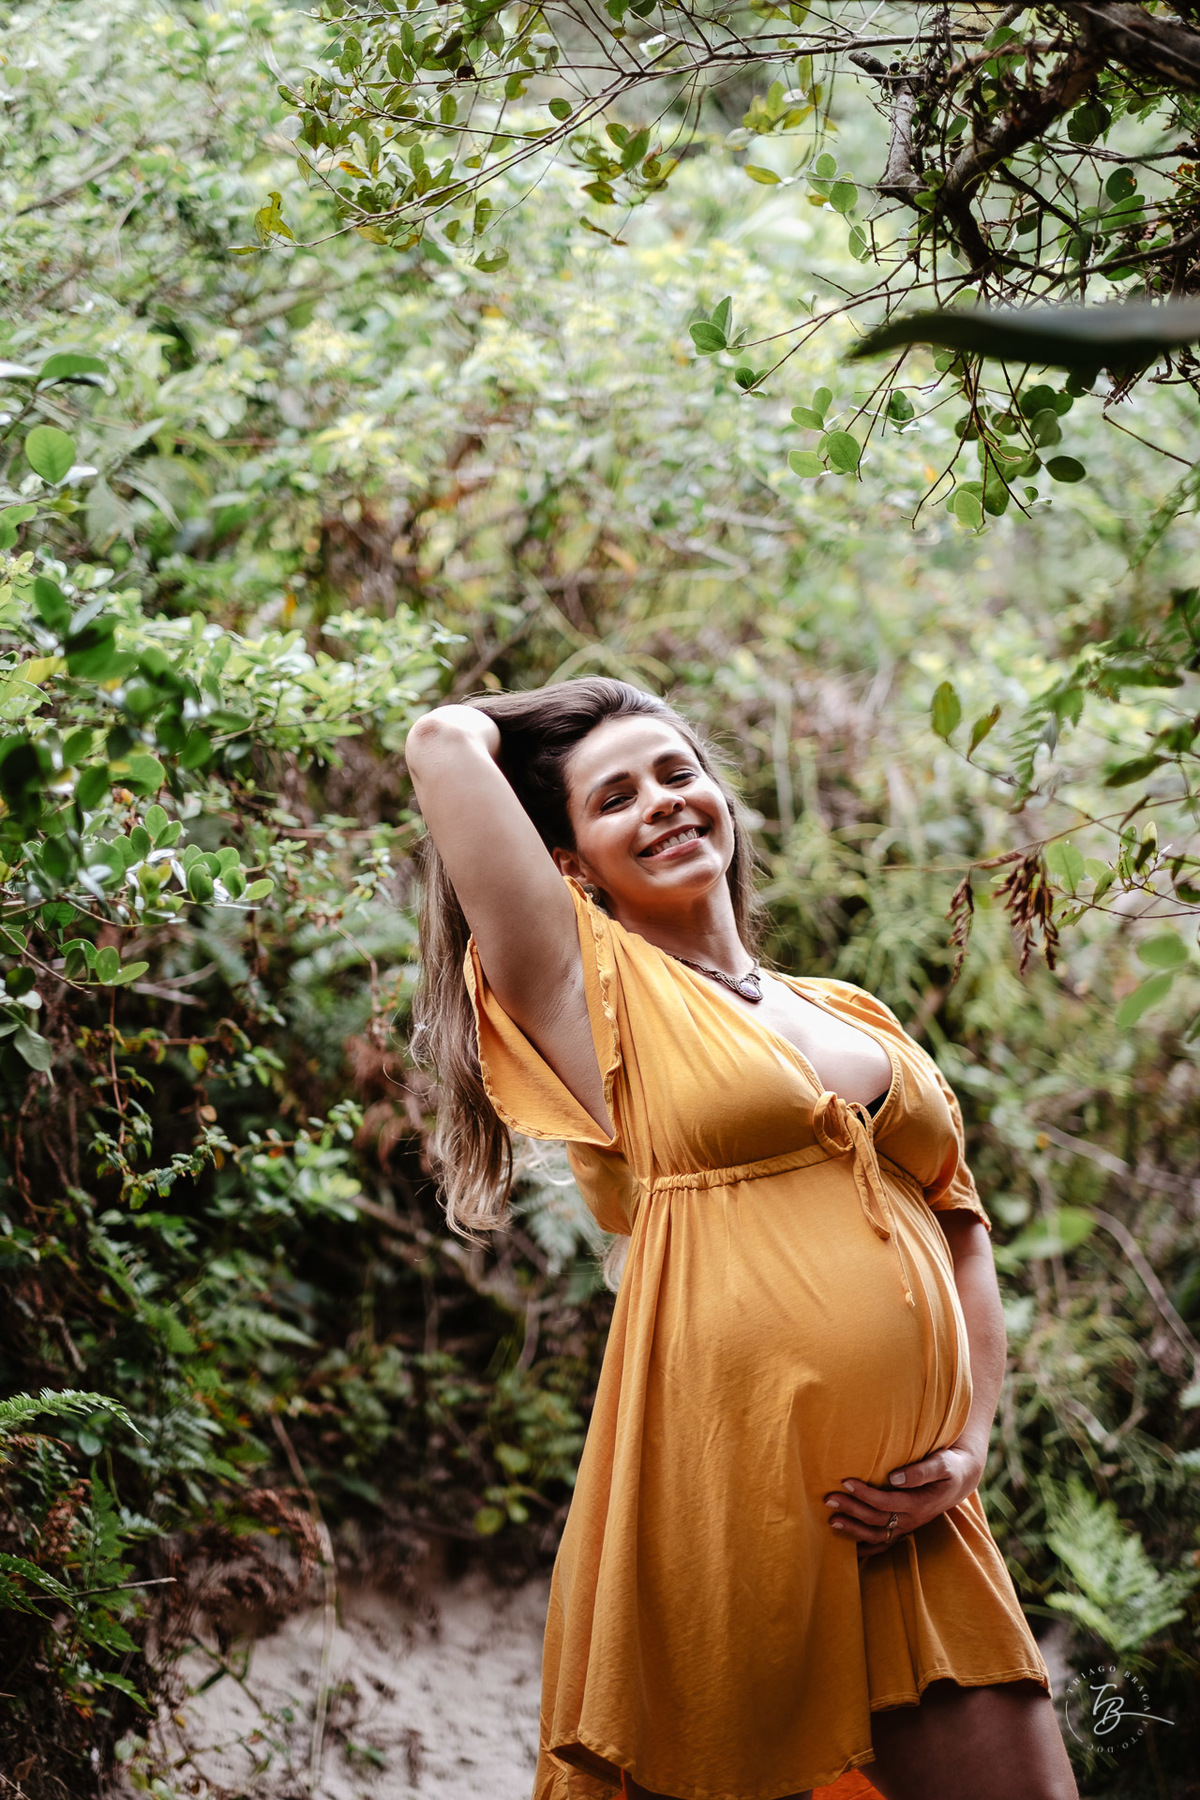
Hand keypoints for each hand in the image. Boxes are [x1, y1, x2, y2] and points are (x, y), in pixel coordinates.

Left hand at [823, 1440, 984, 1561]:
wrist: (960, 1479)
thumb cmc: (949, 1467)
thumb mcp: (942, 1464)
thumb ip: (920, 1471)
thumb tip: (894, 1477)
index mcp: (920, 1503)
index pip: (887, 1502)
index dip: (865, 1494)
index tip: (845, 1481)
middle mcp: (912, 1519)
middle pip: (877, 1519)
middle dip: (852, 1510)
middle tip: (829, 1499)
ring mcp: (908, 1526)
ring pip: (878, 1535)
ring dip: (854, 1530)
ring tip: (831, 1520)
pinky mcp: (904, 1527)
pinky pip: (884, 1543)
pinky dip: (866, 1547)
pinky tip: (849, 1548)